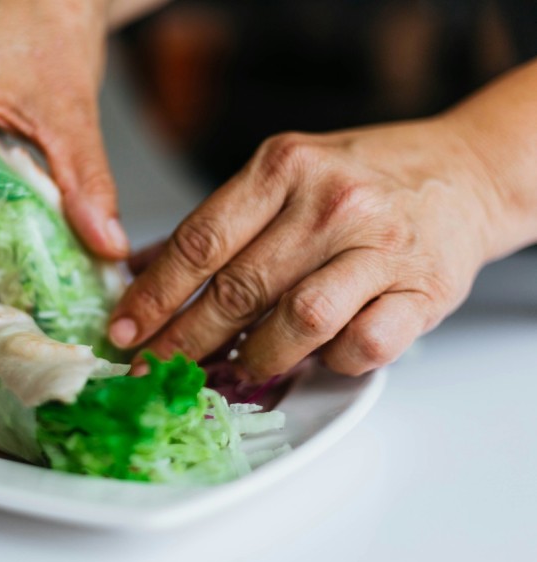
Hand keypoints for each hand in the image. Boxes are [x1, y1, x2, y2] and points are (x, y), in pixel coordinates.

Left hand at [110, 117, 510, 379]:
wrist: (462, 173)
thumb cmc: (361, 178)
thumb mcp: (283, 176)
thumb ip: (218, 224)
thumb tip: (142, 270)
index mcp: (284, 167)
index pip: (200, 242)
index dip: (154, 295)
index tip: (125, 331)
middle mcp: (331, 202)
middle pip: (239, 288)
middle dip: (185, 340)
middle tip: (157, 369)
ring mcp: (380, 246)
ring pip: (298, 321)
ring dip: (257, 356)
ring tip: (238, 365)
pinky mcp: (423, 290)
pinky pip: (361, 345)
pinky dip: (329, 361)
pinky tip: (315, 355)